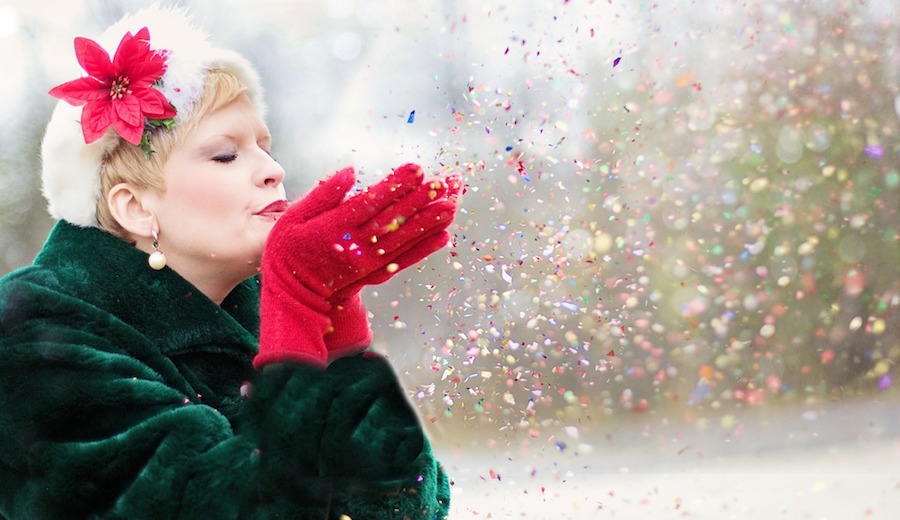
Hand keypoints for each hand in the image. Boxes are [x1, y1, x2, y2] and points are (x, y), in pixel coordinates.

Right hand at [255, 164, 458, 367]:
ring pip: (405, 238)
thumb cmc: (288, 249)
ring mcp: (368, 262)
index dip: (396, 185)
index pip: (372, 202)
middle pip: (395, 219)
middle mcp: (356, 245)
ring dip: (431, 222)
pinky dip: (424, 248)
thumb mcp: (294, 217)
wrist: (292, 294)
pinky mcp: (374, 274)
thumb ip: (323, 194)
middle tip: (448, 182)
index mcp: (336, 227)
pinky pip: (405, 260)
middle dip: (423, 199)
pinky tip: (443, 236)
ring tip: (454, 205)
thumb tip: (350, 172)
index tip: (418, 169)